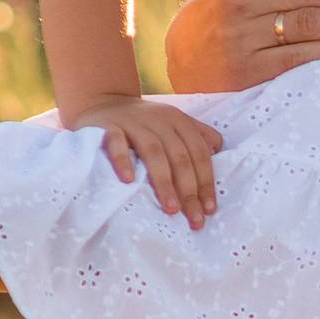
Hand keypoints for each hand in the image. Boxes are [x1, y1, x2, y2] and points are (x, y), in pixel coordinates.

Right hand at [66, 93, 225, 226]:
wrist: (101, 99)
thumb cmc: (143, 122)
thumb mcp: (172, 123)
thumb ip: (196, 135)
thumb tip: (218, 151)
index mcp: (178, 121)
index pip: (199, 153)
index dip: (206, 181)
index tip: (209, 209)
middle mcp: (158, 120)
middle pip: (180, 157)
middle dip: (190, 190)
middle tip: (194, 219)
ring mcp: (132, 122)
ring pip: (153, 152)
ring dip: (164, 182)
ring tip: (171, 209)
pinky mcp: (107, 126)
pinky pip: (116, 143)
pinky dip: (123, 160)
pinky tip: (128, 181)